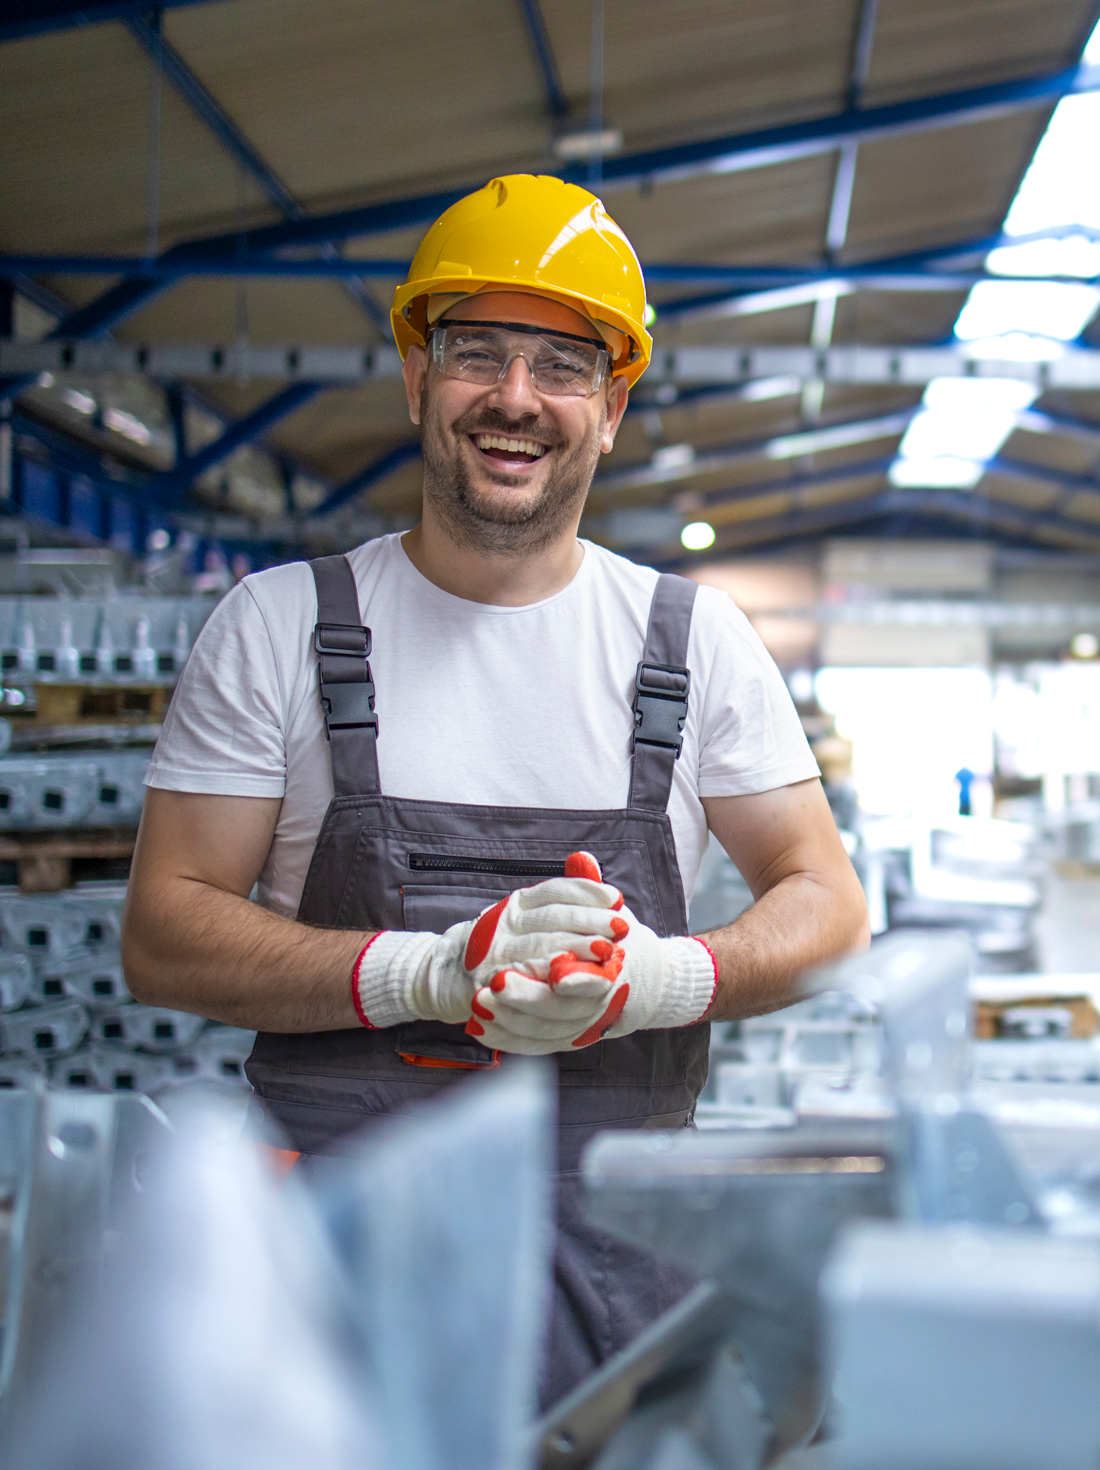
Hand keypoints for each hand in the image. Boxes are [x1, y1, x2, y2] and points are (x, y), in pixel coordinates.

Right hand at [350, 852, 622, 1028]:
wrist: (449, 977)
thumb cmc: (502, 948)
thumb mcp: (530, 918)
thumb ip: (561, 893)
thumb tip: (586, 857)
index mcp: (519, 902)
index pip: (556, 890)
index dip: (587, 892)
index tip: (617, 899)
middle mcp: (505, 919)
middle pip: (552, 916)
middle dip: (589, 922)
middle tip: (621, 927)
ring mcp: (494, 948)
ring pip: (540, 945)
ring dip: (575, 948)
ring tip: (605, 952)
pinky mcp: (487, 978)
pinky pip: (522, 977)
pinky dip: (548, 977)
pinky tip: (572, 977)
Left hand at [468, 901, 716, 1053]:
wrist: (633, 981)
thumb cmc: (612, 939)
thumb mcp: (605, 912)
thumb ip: (587, 888)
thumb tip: (581, 859)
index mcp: (609, 974)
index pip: (591, 981)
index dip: (572, 977)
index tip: (549, 970)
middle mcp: (593, 1006)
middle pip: (559, 1008)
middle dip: (525, 996)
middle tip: (495, 983)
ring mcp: (574, 1027)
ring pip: (542, 1031)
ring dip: (509, 1018)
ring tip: (480, 1002)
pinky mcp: (557, 1038)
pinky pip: (530, 1045)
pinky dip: (506, 1038)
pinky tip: (481, 1028)